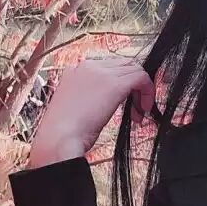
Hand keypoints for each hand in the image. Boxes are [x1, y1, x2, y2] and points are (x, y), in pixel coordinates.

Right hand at [28, 55, 155, 162]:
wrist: (58, 139)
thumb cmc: (64, 132)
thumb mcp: (75, 106)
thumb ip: (90, 96)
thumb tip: (108, 100)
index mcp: (75, 70)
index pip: (108, 67)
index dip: (120, 84)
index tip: (123, 103)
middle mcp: (88, 66)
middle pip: (123, 66)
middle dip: (132, 87)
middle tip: (134, 110)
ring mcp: (101, 73)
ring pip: (134, 70)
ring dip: (141, 92)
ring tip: (137, 114)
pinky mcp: (114, 84)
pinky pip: (141, 78)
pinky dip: (148, 92)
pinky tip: (143, 110)